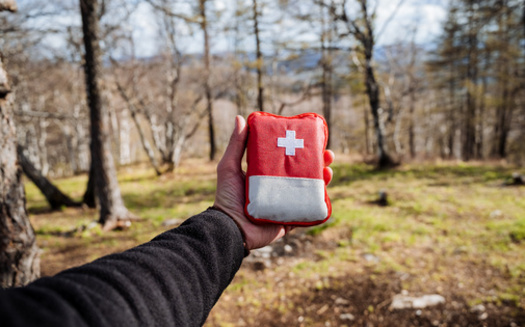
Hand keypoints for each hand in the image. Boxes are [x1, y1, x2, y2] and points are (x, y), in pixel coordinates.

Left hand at [214, 115, 333, 249]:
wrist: (230, 229)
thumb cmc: (227, 197)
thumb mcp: (229, 166)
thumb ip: (236, 144)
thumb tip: (240, 117)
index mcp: (266, 175)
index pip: (288, 159)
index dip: (302, 149)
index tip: (313, 139)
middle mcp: (278, 188)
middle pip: (304, 173)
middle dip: (319, 163)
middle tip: (328, 155)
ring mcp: (285, 204)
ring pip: (309, 191)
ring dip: (322, 180)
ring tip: (329, 172)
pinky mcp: (289, 221)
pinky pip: (308, 212)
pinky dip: (318, 203)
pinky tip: (326, 193)